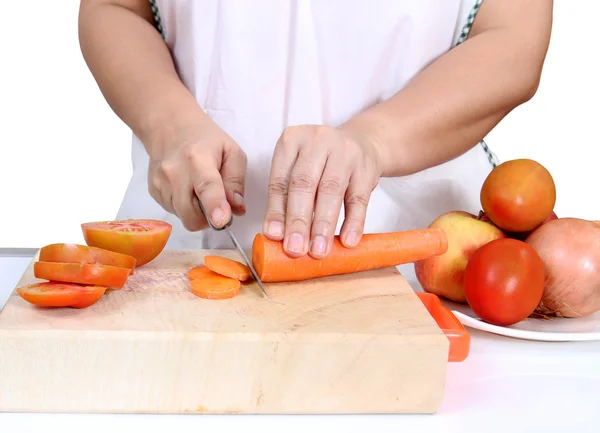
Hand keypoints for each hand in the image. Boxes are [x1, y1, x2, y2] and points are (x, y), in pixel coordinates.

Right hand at [147, 116, 247, 230]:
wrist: (169, 127)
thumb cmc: (206, 139)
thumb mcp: (232, 152)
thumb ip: (237, 182)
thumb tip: (237, 209)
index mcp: (198, 159)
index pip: (207, 187)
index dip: (215, 207)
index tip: (222, 221)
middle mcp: (174, 173)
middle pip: (192, 215)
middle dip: (209, 217)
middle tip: (218, 202)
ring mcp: (160, 183)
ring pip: (184, 217)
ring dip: (197, 212)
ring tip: (200, 189)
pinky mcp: (153, 191)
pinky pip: (174, 212)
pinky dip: (185, 207)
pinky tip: (188, 188)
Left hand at [263, 125, 382, 258]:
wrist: (362, 143)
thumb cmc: (321, 163)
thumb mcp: (297, 170)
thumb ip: (285, 198)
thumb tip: (276, 235)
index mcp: (291, 140)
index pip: (280, 180)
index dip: (276, 211)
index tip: (275, 236)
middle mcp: (317, 141)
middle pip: (304, 184)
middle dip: (298, 221)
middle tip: (295, 249)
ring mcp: (344, 152)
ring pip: (331, 191)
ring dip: (323, 225)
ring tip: (318, 250)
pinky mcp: (366, 167)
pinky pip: (358, 198)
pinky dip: (353, 222)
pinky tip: (347, 241)